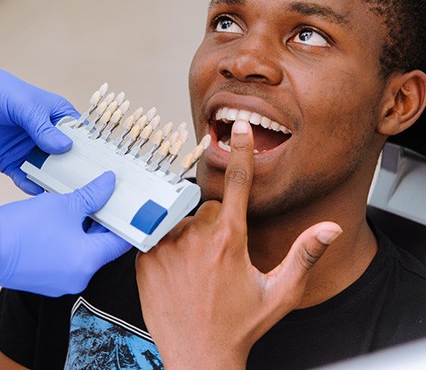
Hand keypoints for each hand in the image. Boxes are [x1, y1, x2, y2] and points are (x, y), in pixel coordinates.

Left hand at [0, 48, 78, 193]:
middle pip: (68, 158)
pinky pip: (25, 178)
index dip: (92, 151)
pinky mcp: (12, 161)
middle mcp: (49, 135)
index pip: (82, 136)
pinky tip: (37, 192)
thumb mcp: (25, 106)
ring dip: (54, 182)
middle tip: (85, 188)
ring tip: (64, 196)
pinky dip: (31, 186)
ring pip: (49, 171)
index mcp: (59, 116)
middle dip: (75, 171)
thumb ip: (44, 128)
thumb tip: (65, 148)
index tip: (103, 168)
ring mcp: (31, 150)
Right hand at [0, 171, 131, 296]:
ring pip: (84, 250)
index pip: (120, 241)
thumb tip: (109, 184)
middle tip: (104, 198)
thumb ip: (92, 195)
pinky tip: (65, 219)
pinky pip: (68, 257)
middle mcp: (79, 277)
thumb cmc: (21, 230)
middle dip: (103, 221)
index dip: (126, 221)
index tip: (129, 207)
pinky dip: (71, 239)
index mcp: (88, 261)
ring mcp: (62, 281)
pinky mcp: (47, 279)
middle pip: (103, 246)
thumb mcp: (64, 205)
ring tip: (83, 204)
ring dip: (86, 229)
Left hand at [136, 120, 341, 369]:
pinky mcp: (146, 256)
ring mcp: (167, 245)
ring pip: (184, 221)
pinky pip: (161, 234)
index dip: (241, 151)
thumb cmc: (240, 325)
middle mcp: (196, 236)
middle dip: (217, 223)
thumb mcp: (280, 292)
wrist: (198, 355)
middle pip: (209, 207)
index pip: (238, 182)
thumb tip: (329, 230)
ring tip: (198, 270)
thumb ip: (304, 255)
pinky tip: (179, 271)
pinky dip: (170, 245)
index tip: (238, 127)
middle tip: (219, 258)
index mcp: (230, 238)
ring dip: (192, 236)